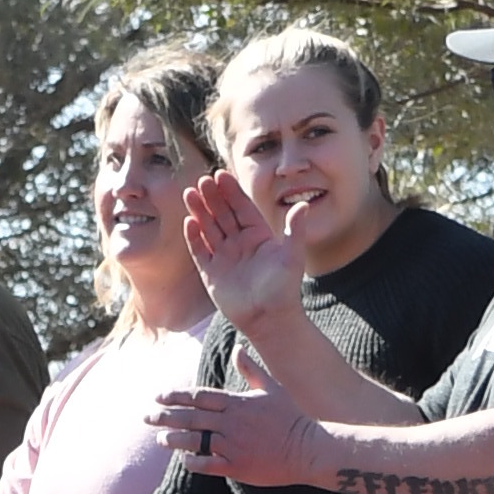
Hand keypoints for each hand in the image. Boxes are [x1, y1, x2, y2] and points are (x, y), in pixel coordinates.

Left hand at [152, 378, 327, 490]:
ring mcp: (233, 446)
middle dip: (165, 416)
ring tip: (160, 439)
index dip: (176, 396)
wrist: (308, 449)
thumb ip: (250, 370)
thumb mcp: (271, 388)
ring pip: (195, 440)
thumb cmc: (291, 417)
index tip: (159, 396)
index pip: (199, 396)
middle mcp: (231, 423)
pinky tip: (183, 460)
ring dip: (174, 439)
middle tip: (147, 417)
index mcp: (237, 403)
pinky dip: (192, 461)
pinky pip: (207, 464)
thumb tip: (238, 348)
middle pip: (191, 417)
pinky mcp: (237, 467)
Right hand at [181, 167, 304, 344]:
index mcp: (258, 236)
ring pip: (209, 228)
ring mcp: (224, 257)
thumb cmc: (283, 288)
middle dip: (212, 197)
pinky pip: (200, 250)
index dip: (231, 191)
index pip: (242, 208)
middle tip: (202, 180)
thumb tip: (304, 203)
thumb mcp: (292, 256)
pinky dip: (194, 237)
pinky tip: (188, 221)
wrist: (269, 319)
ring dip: (199, 211)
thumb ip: (296, 229)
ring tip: (189, 193)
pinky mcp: (211, 272)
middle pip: (223, 214)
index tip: (220, 174)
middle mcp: (240, 243)